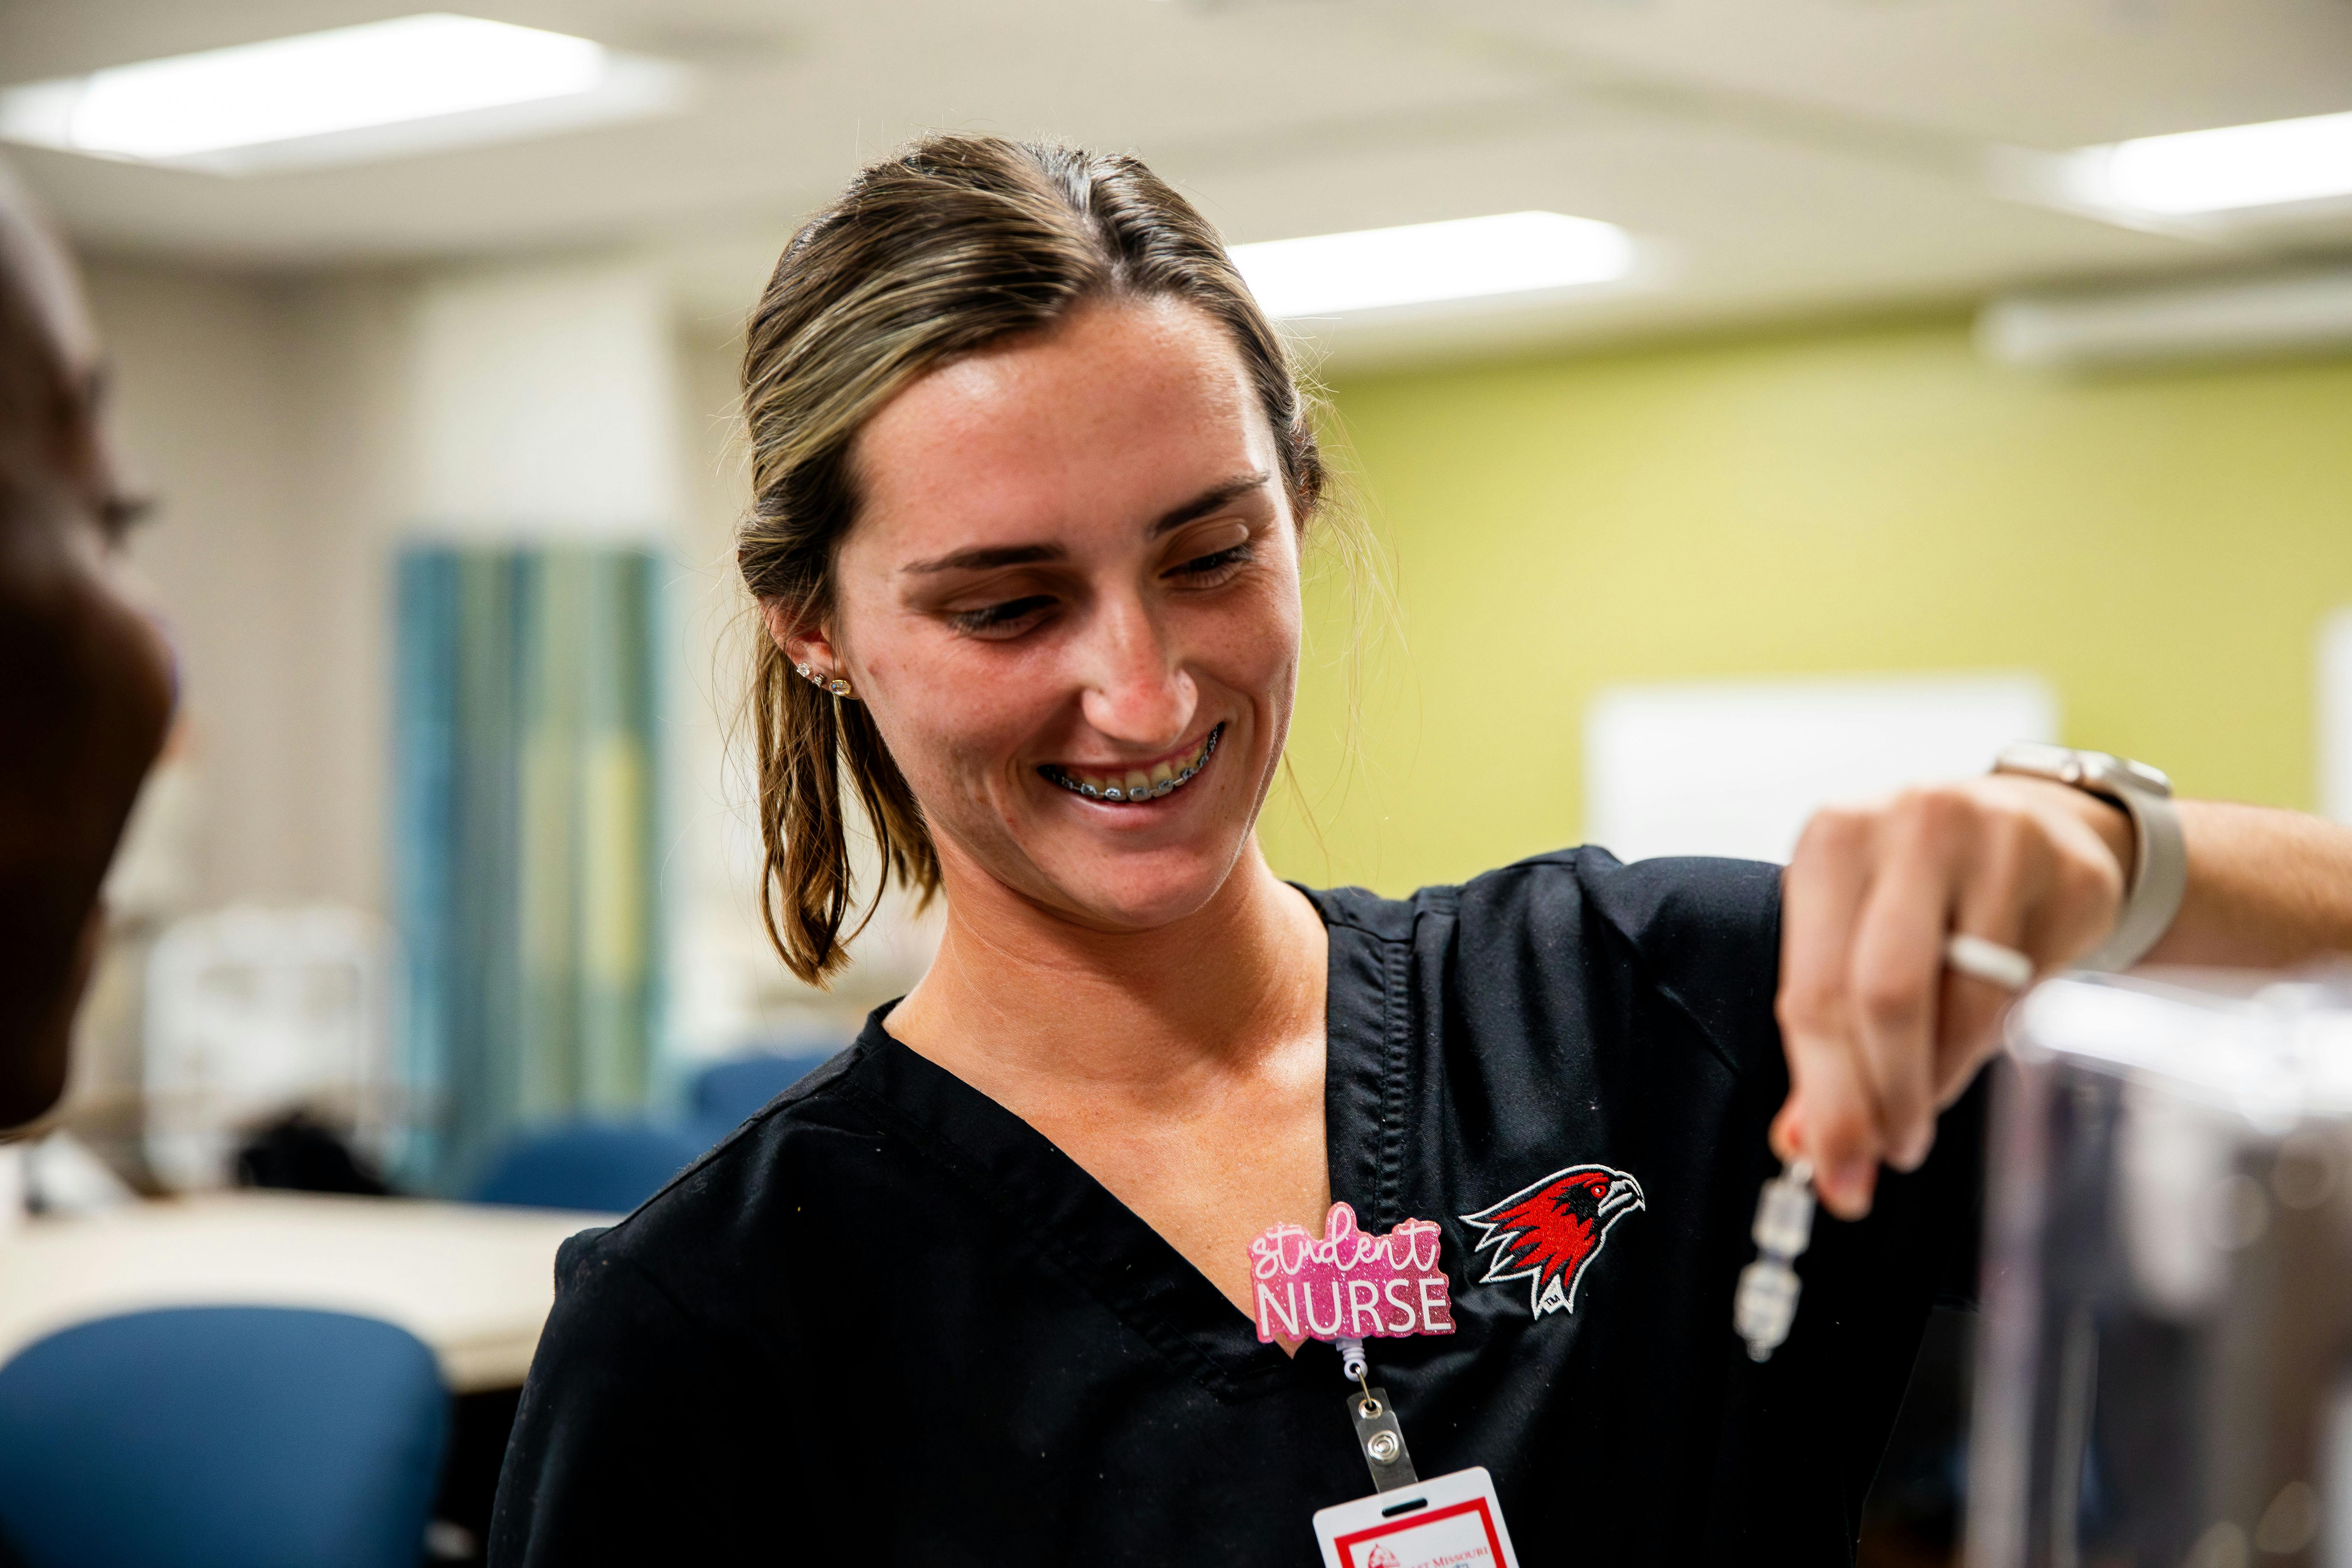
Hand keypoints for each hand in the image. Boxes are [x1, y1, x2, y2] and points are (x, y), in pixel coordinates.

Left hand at [1772, 775, 2128, 1217]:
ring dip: (1939, 1081)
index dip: (1826, 1095)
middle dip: (1884, 1097)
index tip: (1837, 1171)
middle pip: (1883, 996)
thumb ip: (1826, 1038)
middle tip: (1892, 1154)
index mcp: (1831, 840)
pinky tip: (1973, 1052)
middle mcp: (1904, 824)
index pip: (1813, 990)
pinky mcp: (2066, 870)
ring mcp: (1994, 838)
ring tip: (1924, 1113)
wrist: (2032, 826)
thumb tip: (1805, 1145)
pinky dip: (1991, 1042)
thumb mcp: (1853, 941)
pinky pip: (2025, 990)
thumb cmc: (1920, 897)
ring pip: (1960, 1000)